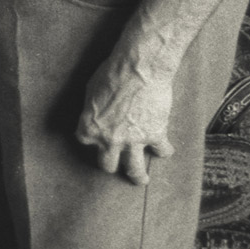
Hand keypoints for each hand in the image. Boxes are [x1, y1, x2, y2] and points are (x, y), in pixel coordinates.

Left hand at [75, 54, 175, 183]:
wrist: (140, 68)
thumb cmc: (112, 73)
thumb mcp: (91, 91)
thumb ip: (92, 110)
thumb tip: (94, 115)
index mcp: (90, 127)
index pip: (84, 141)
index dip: (91, 138)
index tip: (95, 138)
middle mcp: (109, 140)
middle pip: (107, 164)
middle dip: (111, 164)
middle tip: (115, 165)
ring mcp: (133, 141)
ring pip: (135, 170)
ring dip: (138, 176)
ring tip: (141, 180)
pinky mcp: (155, 135)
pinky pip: (161, 151)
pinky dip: (164, 150)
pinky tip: (164, 150)